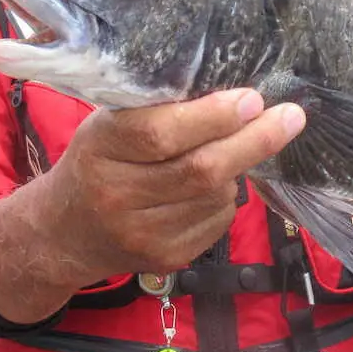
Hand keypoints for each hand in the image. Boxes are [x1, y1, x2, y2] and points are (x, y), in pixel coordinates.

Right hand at [28, 88, 305, 285]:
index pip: (160, 133)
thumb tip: (231, 92)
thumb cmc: (95, 162)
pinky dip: (226, 196)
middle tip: (290, 116)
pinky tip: (214, 184)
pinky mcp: (165, 258)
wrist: (62, 235)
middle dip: (254, 140)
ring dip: (237, 167)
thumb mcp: (107, 125)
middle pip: (200, 169)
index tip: (252, 98)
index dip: (212, 116)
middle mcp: (117, 195)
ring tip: (234, 147)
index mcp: (100, 148)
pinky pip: (217, 220)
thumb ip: (156, 110)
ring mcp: (142, 234)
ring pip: (215, 194)